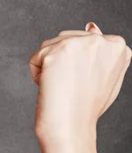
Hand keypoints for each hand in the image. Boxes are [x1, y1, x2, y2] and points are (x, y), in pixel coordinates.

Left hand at [28, 22, 130, 143]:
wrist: (71, 126)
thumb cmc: (87, 106)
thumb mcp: (104, 75)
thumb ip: (101, 51)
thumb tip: (91, 26)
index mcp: (118, 45)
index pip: (84, 42)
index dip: (77, 65)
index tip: (84, 82)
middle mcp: (101, 40)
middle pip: (64, 40)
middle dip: (61, 63)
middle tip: (72, 87)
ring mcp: (78, 44)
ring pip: (48, 47)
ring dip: (49, 68)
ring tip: (63, 86)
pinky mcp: (55, 52)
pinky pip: (35, 59)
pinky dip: (37, 75)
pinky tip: (51, 87)